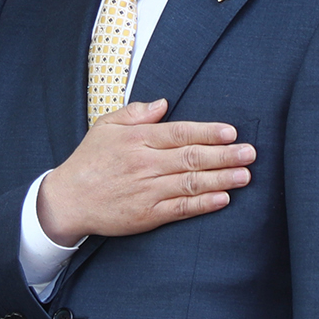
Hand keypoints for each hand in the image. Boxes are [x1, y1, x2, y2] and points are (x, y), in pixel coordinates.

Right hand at [35, 98, 253, 244]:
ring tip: (245, 175)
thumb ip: (135, 113)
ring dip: (221, 179)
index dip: (207, 132)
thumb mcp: (106, 126)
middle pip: (191, 158)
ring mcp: (147, 191)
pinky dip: (203, 204)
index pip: (180, 133)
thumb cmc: (89, 160)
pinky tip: (223, 199)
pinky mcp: (147, 215)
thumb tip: (163, 103)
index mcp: (138, 140)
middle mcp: (145, 164)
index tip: (231, 132)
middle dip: (224, 155)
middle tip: (251, 152)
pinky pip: (181, 208)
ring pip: (190, 183)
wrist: (67, 200)